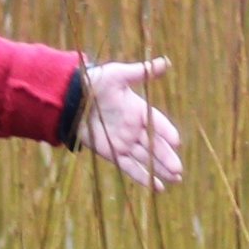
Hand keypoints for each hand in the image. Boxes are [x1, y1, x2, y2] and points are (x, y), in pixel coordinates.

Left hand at [79, 58, 183, 189]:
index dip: (167, 132)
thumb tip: (165, 61)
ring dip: (160, 169)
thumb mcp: (118, 75)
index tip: (176, 141)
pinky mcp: (112, 153)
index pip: (158, 123)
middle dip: (167, 157)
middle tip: (179, 169)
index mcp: (139, 110)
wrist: (70, 98)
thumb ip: (141, 72)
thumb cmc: (94, 82)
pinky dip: (143, 177)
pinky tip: (157, 187)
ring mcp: (124, 142)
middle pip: (155, 145)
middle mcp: (135, 128)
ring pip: (146, 158)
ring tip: (176, 179)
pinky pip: (130, 167)